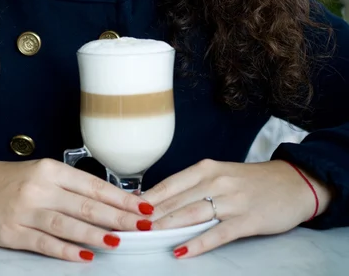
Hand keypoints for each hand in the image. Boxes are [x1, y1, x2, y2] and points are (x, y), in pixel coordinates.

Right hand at [0, 158, 153, 261]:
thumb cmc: (13, 180)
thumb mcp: (43, 172)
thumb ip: (72, 185)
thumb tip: (110, 198)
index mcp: (52, 170)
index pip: (93, 185)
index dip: (120, 197)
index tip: (142, 206)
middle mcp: (41, 188)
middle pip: (85, 204)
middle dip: (117, 216)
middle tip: (141, 224)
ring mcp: (26, 211)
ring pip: (68, 224)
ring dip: (96, 234)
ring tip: (118, 241)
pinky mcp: (14, 233)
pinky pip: (45, 243)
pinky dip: (66, 251)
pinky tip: (85, 256)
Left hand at [142, 159, 331, 258]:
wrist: (291, 183)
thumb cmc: (251, 181)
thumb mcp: (221, 175)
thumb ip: (194, 186)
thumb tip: (161, 200)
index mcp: (207, 168)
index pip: (170, 184)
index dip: (147, 199)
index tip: (127, 211)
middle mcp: (217, 181)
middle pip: (176, 201)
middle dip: (151, 216)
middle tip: (129, 228)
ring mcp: (232, 200)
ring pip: (192, 214)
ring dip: (167, 226)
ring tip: (147, 237)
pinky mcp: (247, 220)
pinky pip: (217, 233)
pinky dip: (198, 242)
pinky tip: (182, 251)